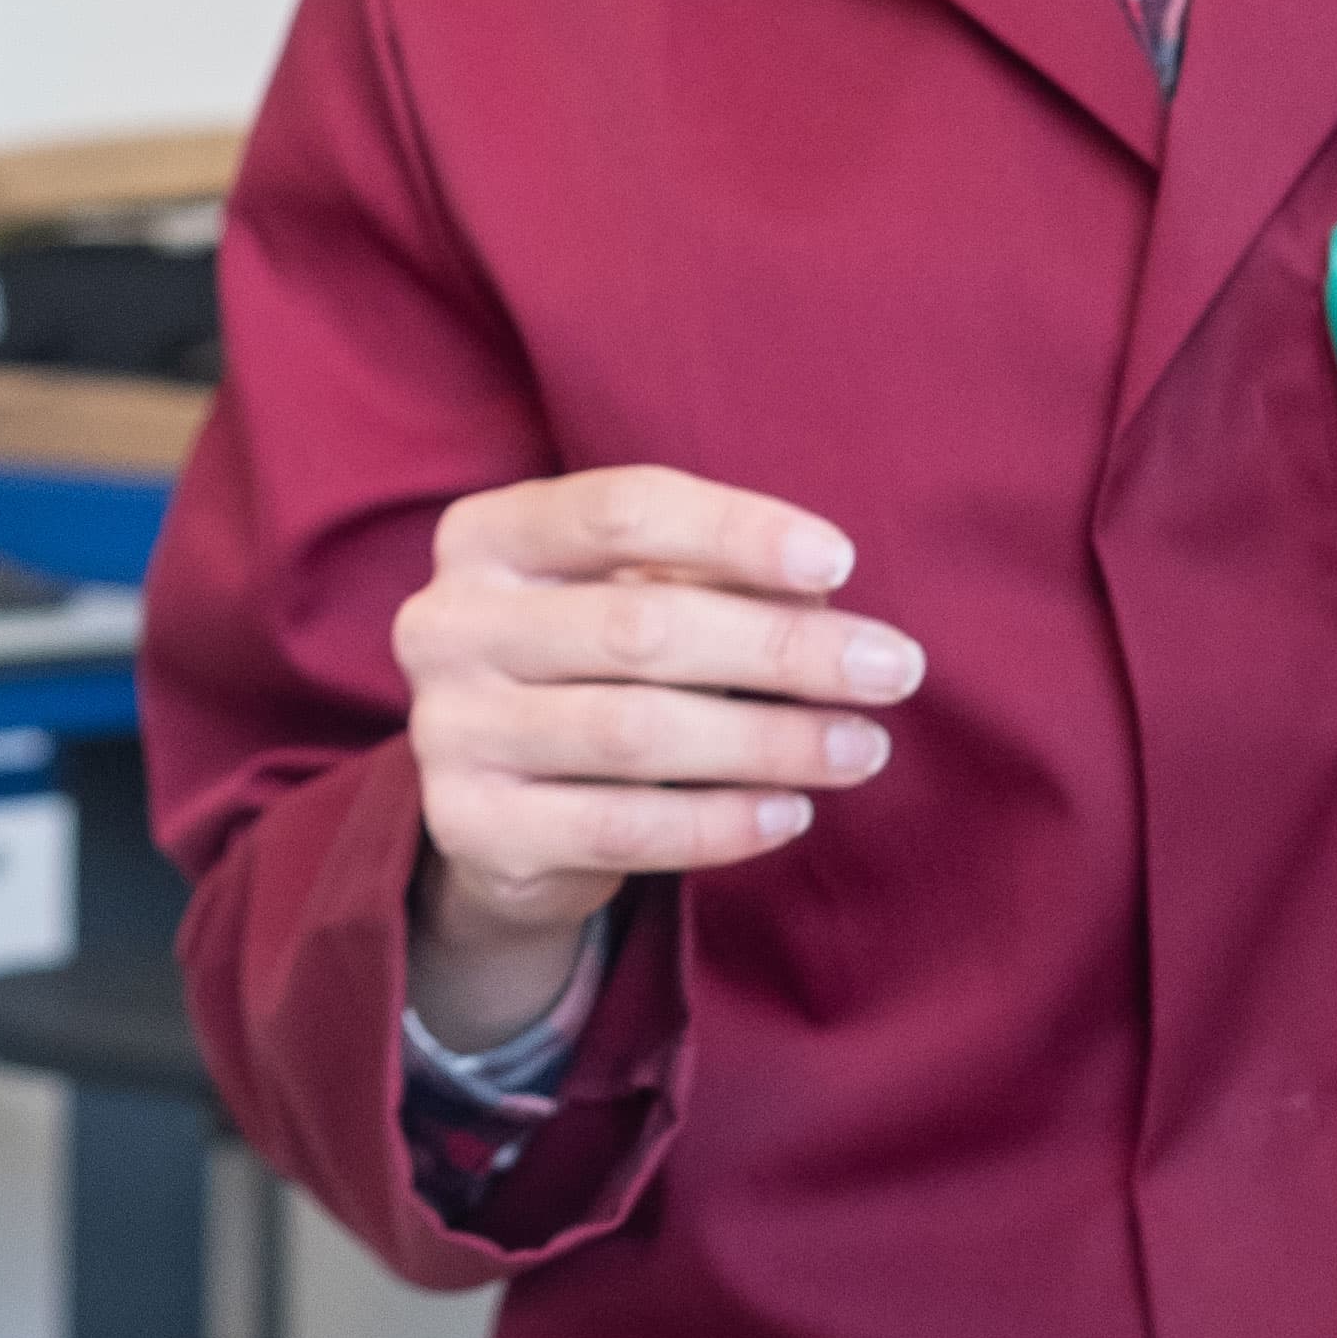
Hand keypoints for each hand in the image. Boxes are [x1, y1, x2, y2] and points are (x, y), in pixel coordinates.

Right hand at [393, 466, 917, 1050]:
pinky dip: (720, 821)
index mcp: (483, 535)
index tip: (841, 566)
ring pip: (636, 732)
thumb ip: (705, 583)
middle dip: (783, 649)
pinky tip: (792, 811)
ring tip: (862, 747)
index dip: (737, 532)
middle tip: (892, 670)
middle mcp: (445, 623)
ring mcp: (447, 729)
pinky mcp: (469, 827)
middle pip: (640, 625)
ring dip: (771, 740)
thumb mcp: (629, 598)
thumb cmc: (592, 669)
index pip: (621, 510)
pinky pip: (619, 827)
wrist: (500, 810)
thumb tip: (821, 598)